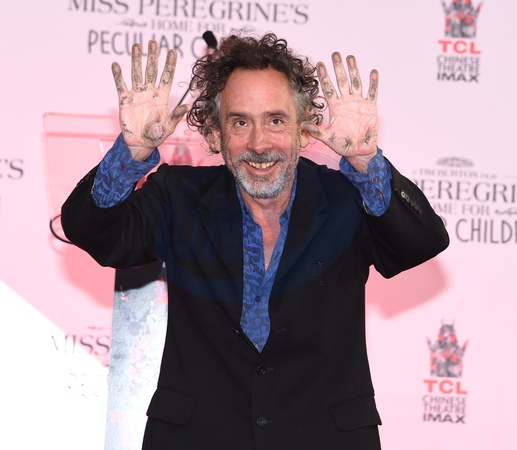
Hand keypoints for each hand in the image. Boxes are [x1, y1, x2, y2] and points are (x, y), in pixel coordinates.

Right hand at [112, 40, 189, 160]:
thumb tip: (188, 105)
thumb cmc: (157, 135)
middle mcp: (150, 92)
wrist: (140, 144)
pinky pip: (121, 86)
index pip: (167, 77)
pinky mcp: (125, 100)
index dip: (170, 64)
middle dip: (153, 56)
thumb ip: (177, 115)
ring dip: (136, 60)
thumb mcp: (169, 126)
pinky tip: (116, 65)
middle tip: (154, 42)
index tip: (173, 51)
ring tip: (137, 45)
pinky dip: (118, 76)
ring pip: (137, 73)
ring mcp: (137, 95)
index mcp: (162, 97)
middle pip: (152, 70)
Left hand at [302, 53, 378, 172]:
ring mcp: (358, 103)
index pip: (328, 88)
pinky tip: (373, 72)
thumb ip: (316, 131)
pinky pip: (372, 93)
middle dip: (338, 68)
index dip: (324, 76)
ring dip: (354, 70)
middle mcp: (346, 102)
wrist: (358, 151)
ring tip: (350, 57)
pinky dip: (373, 83)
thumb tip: (302, 125)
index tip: (319, 64)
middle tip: (335, 54)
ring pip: (356, 82)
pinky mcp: (370, 107)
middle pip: (341, 81)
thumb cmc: (343, 145)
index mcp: (335, 107)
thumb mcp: (327, 138)